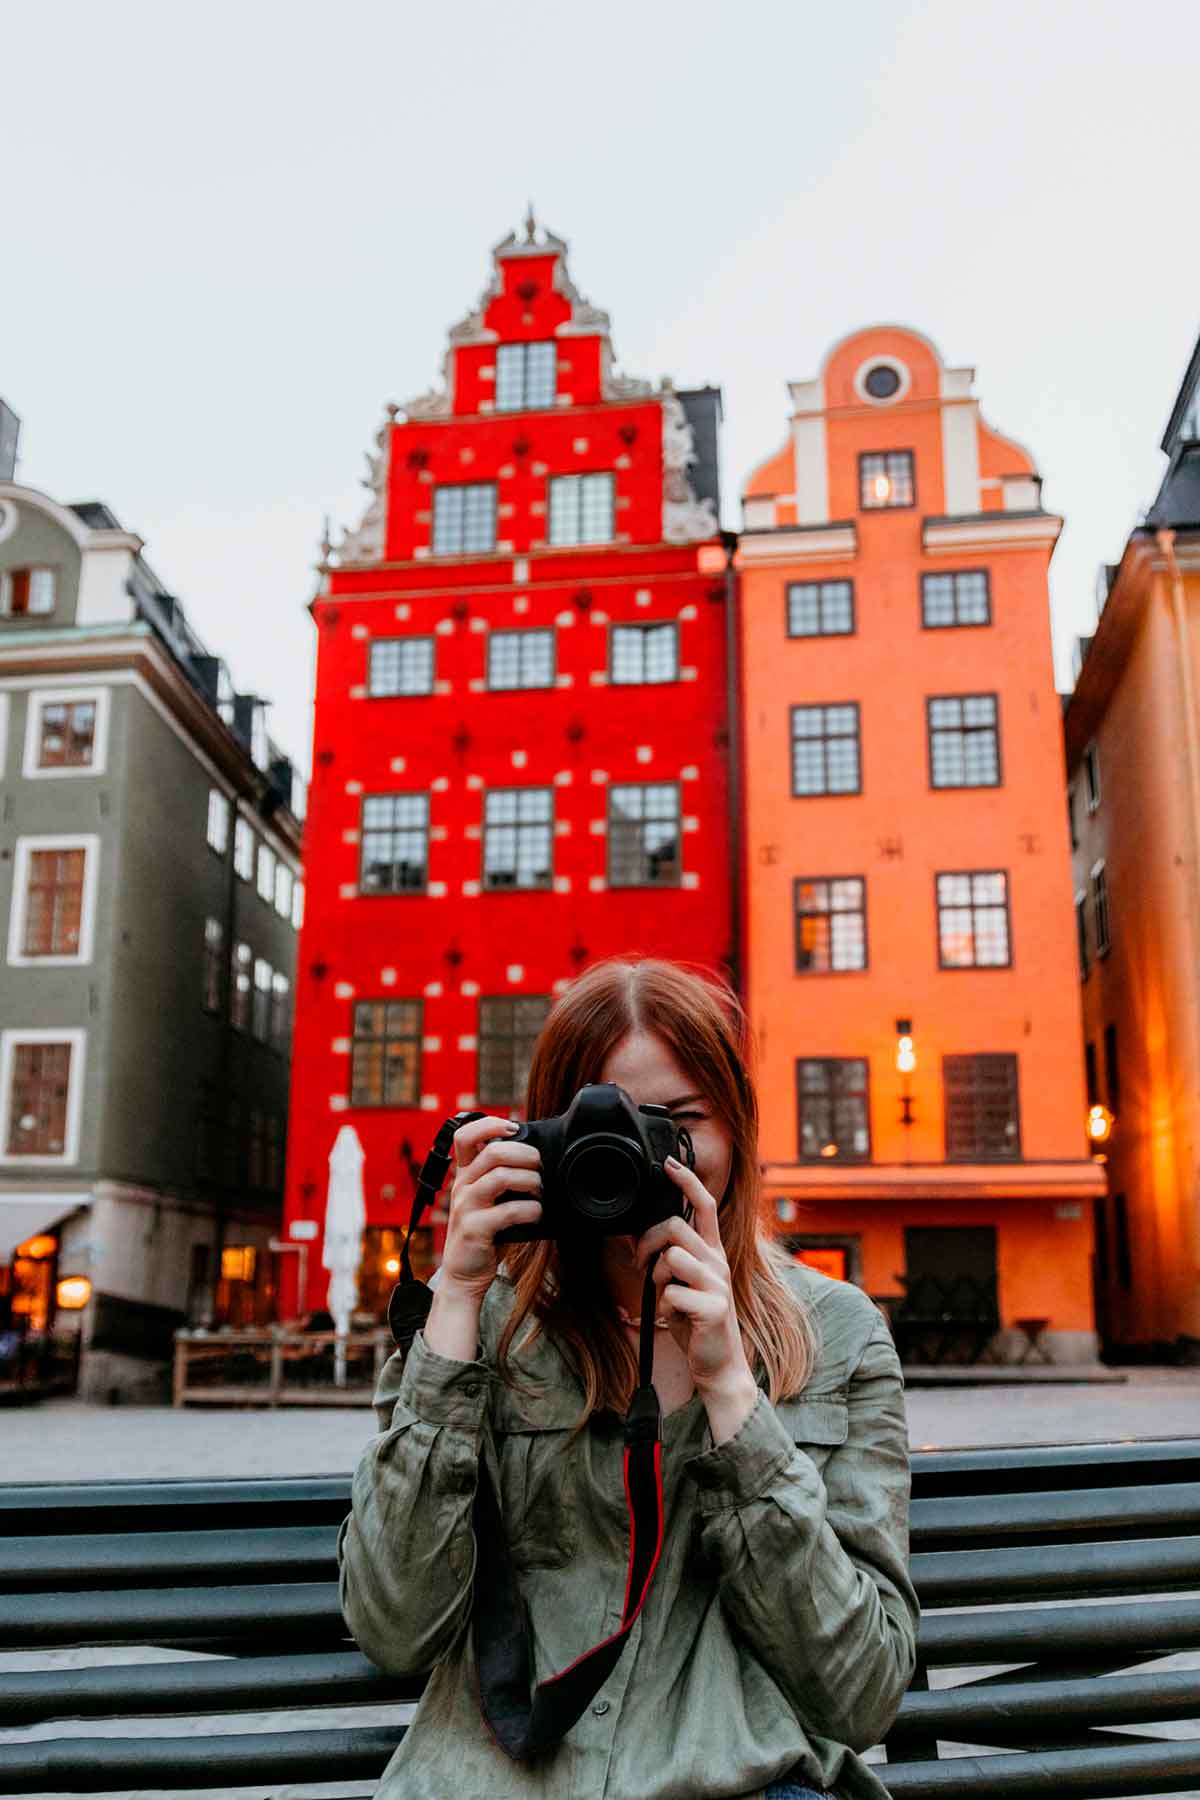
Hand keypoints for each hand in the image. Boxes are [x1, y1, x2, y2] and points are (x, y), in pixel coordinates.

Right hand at [438, 1115, 542, 1302]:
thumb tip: (536, 1158)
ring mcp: (466, 1207)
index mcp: (464, 1175)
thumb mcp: (487, 1200)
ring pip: (501, 1176)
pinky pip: (508, 1210)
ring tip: (539, 1191)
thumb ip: (501, 1178)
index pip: (464, 1135)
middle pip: (492, 1151)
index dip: (489, 1124)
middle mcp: (461, 1186)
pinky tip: (536, 1214)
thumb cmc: (484, 1234)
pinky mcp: (475, 1229)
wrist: (463, 1275)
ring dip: (530, 1180)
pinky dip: (530, 1210)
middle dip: (525, 1153)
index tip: (513, 1128)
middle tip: (539, 1166)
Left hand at [636, 1159, 758, 1441]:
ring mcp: (718, 1285)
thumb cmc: (695, 1320)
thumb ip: (668, 1258)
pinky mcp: (714, 1308)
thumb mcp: (681, 1283)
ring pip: (672, 1258)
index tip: (668, 1162)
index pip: (704, 1205)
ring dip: (656, 1277)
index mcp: (711, 1252)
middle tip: (639, 1262)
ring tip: (663, 1295)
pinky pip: (672, 1294)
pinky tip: (676, 1318)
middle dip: (648, 1241)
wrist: (718, 1364)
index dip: (687, 1181)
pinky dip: (665, 1307)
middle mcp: (718, 1262)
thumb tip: (636, 1237)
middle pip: (676, 1227)